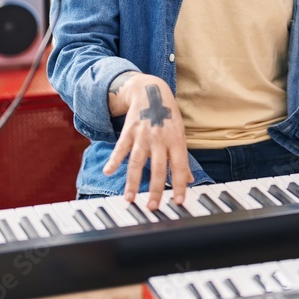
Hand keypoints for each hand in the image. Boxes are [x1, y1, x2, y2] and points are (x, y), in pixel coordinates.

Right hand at [103, 73, 192, 210]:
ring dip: (132, 182)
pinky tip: (108, 172)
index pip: (179, 166)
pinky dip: (114, 160)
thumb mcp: (180, 134)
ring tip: (129, 198)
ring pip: (137, 162)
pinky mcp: (129, 131)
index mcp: (176, 141)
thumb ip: (182, 159)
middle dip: (155, 189)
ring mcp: (143, 135)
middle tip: (152, 207)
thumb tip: (189, 180)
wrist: (151, 91)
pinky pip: (120, 148)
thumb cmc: (168, 116)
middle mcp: (160, 139)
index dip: (179, 184)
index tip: (178, 202)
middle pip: (157, 168)